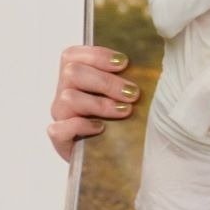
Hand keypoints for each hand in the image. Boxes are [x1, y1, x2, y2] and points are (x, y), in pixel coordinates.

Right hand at [47, 45, 139, 161]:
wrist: (112, 155)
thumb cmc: (120, 119)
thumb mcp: (124, 94)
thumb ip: (127, 78)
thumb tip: (150, 66)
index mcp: (76, 77)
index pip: (73, 55)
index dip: (97, 55)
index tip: (124, 63)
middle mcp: (64, 93)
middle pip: (72, 72)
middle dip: (106, 81)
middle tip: (133, 93)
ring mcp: (61, 116)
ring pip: (67, 98)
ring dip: (100, 103)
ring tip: (124, 111)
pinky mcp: (60, 139)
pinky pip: (59, 129)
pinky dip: (81, 126)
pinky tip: (100, 129)